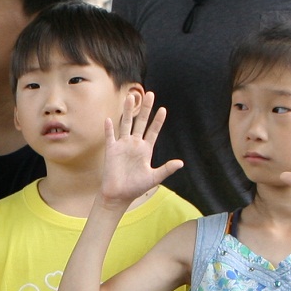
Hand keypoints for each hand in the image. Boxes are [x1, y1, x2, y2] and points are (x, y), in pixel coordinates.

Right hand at [99, 89, 183, 207]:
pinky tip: (109, 119)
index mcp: (146, 150)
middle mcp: (135, 144)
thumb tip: (181, 163)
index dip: (158, 121)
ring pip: (126, 124)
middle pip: (140, 122)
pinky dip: (109, 128)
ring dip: (128, 111)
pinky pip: (110, 136)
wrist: (118, 195)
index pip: (153, 131)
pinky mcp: (111, 150)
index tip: (163, 109)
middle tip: (150, 94)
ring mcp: (123, 145)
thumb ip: (166, 169)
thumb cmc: (136, 187)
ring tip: (131, 97)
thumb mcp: (154, 178)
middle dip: (145, 109)